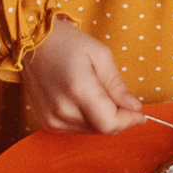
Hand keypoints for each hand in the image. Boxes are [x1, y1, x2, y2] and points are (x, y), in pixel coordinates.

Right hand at [22, 18, 143, 132]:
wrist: (32, 42)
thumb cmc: (67, 42)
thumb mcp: (100, 55)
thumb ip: (117, 86)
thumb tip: (134, 107)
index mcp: (78, 90)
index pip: (110, 123)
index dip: (129, 121)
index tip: (141, 114)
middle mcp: (63, 110)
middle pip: (103, 129)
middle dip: (119, 118)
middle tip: (124, 100)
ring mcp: (52, 119)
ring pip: (92, 131)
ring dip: (103, 119)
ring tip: (101, 95)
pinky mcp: (47, 122)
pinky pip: (77, 129)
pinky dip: (89, 119)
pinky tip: (87, 101)